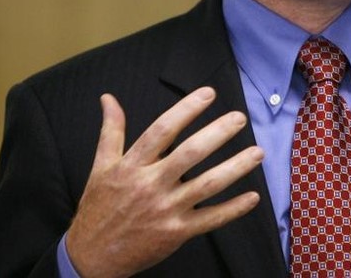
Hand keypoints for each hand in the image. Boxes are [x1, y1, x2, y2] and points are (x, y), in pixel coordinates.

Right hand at [65, 87, 263, 277]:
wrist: (92, 258)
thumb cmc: (98, 208)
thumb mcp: (100, 167)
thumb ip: (111, 131)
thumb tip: (108, 98)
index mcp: (132, 166)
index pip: (161, 130)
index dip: (186, 110)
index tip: (208, 93)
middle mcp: (150, 186)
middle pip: (189, 154)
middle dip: (217, 134)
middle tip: (240, 118)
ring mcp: (166, 210)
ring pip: (207, 185)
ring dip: (236, 168)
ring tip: (258, 152)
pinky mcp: (177, 233)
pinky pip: (211, 219)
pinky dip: (233, 209)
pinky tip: (253, 197)